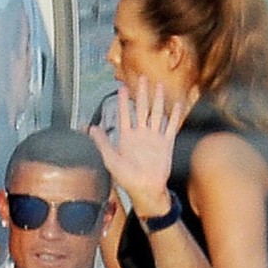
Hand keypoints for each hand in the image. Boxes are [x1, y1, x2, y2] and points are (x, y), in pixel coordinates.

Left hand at [87, 77, 186, 217]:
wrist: (146, 189)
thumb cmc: (127, 178)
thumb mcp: (111, 160)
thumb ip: (102, 143)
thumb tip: (90, 128)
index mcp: (127, 137)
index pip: (124, 114)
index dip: (123, 101)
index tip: (121, 87)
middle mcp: (141, 134)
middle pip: (141, 109)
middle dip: (141, 93)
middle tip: (142, 78)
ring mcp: (154, 137)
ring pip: (156, 113)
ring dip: (157, 100)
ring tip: (159, 85)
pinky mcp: (166, 143)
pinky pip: (171, 126)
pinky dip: (174, 115)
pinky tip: (177, 104)